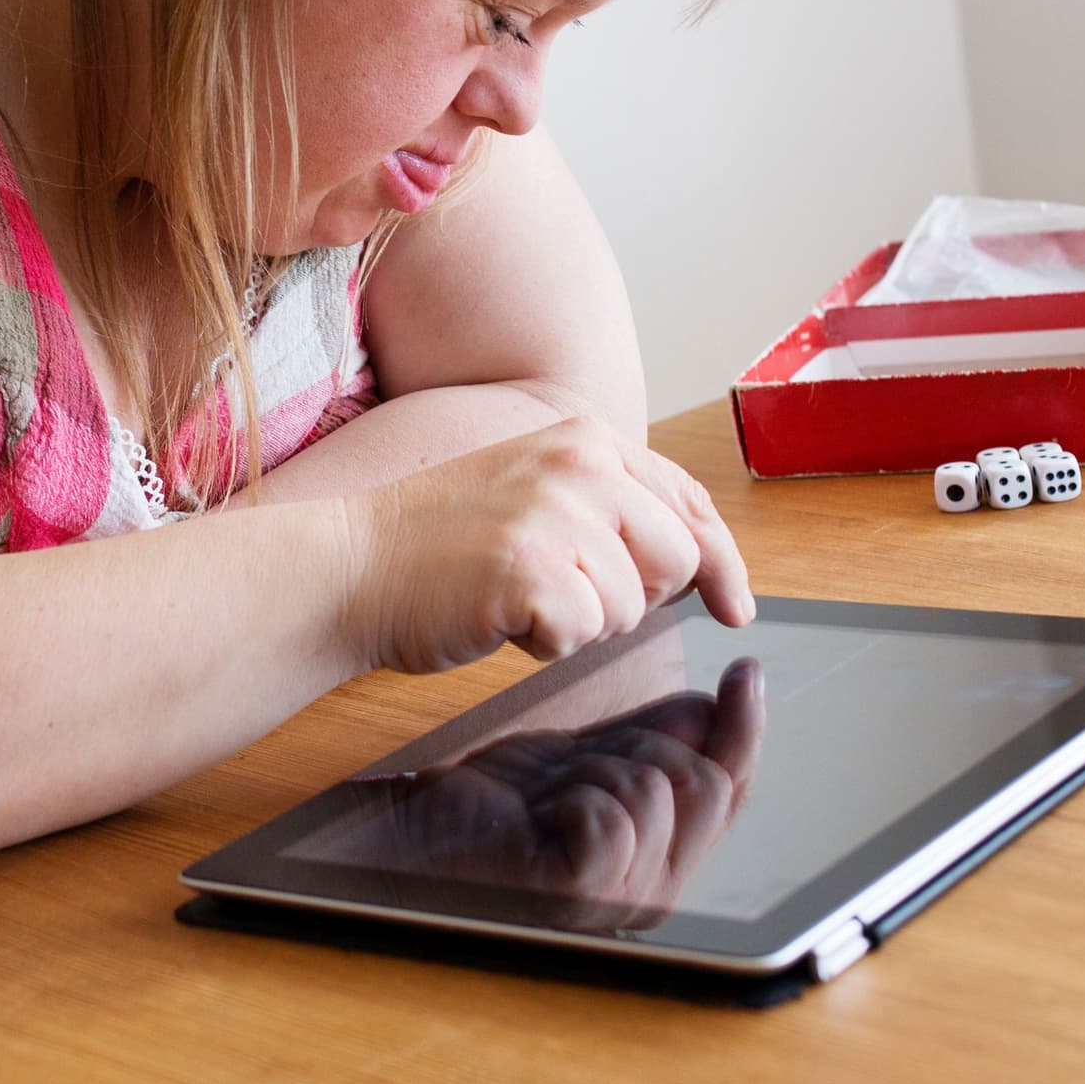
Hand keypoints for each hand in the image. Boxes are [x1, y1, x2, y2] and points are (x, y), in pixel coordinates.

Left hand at [331, 657, 766, 920]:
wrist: (419, 829)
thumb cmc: (497, 799)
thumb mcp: (593, 752)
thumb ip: (664, 734)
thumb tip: (725, 702)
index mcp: (664, 858)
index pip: (733, 788)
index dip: (744, 727)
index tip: (745, 669)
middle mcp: (653, 893)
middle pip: (707, 786)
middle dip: (646, 744)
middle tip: (585, 759)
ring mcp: (619, 901)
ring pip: (657, 791)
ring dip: (598, 767)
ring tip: (554, 789)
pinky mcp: (578, 894)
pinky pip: (613, 818)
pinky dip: (574, 795)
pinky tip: (543, 810)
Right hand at [341, 419, 757, 674]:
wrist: (347, 566)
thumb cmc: (437, 545)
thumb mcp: (535, 495)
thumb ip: (610, 510)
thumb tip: (701, 563)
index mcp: (586, 439)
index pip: (689, 500)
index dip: (722, 561)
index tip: (736, 607)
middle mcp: (581, 465)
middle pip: (678, 559)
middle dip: (634, 596)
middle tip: (563, 595)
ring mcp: (557, 514)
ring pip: (633, 606)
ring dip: (582, 622)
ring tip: (516, 596)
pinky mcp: (533, 569)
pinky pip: (585, 634)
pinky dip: (546, 644)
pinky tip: (500, 618)